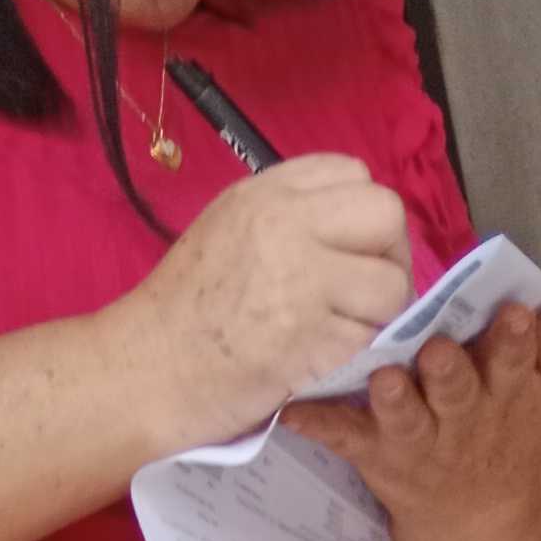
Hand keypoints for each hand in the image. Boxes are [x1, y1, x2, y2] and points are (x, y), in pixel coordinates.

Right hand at [126, 154, 413, 449]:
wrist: (149, 367)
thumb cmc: (185, 308)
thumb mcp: (229, 228)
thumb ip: (287, 217)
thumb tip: (348, 231)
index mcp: (268, 193)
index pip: (353, 174)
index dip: (363, 216)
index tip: (350, 251)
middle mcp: (290, 224)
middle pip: (386, 214)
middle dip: (389, 256)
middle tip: (366, 291)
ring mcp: (304, 280)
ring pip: (391, 284)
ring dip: (380, 314)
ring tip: (343, 330)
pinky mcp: (314, 337)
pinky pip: (369, 337)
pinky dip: (356, 354)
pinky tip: (323, 358)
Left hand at [285, 289, 540, 540]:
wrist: (476, 525)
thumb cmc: (504, 437)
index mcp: (504, 391)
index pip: (516, 359)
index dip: (515, 340)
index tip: (512, 314)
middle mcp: (462, 416)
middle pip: (457, 389)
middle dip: (449, 372)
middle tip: (436, 349)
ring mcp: (418, 439)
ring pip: (406, 418)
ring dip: (394, 401)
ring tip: (382, 379)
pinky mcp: (378, 457)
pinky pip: (345, 439)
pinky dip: (319, 426)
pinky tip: (294, 410)